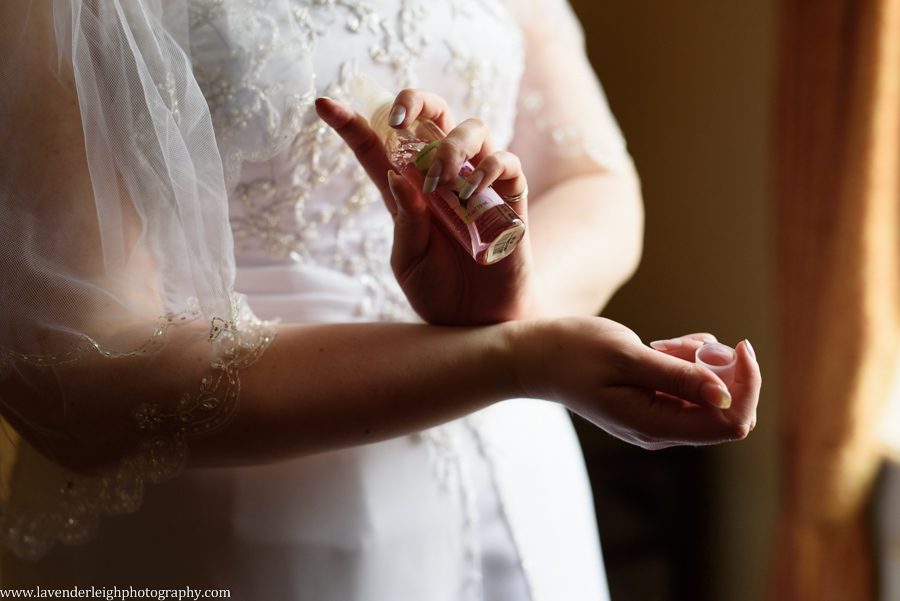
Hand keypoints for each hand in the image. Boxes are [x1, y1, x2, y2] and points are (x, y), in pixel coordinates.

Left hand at [316, 91, 535, 325]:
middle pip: (433, 115)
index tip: (323, 105)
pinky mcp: (510, 197)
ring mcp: (478, 183)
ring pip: (472, 129)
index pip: (377, 146)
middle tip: (397, 121)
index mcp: (407, 190)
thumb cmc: (438, 291)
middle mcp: (443, 177)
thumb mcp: (407, 260)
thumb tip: (398, 176)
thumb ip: (405, 221)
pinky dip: (489, 166)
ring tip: (440, 181)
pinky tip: (472, 189)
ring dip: (451, 146)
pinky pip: (505, 161)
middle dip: (414, 101)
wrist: (475, 324)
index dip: (350, 122)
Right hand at [511, 319, 760, 448]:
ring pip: (710, 395)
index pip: (732, 423)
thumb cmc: (572, 353)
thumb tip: (727, 396)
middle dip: (721, 370)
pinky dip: (686, 361)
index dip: (747, 384)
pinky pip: (689, 387)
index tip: (738, 346)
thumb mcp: (626, 356)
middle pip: (727, 409)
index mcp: (656, 426)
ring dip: (699, 362)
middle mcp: (662, 431)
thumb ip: (678, 376)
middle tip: (683, 343)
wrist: (533, 358)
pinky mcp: (652, 405)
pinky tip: (660, 346)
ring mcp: (658, 420)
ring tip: (661, 344)